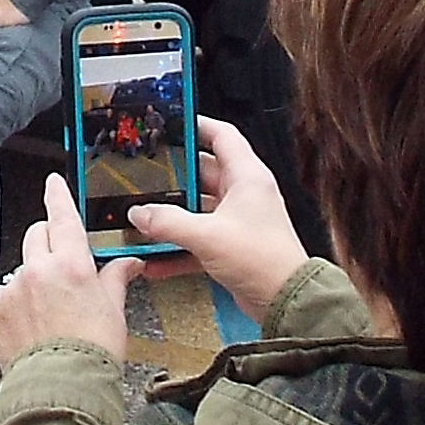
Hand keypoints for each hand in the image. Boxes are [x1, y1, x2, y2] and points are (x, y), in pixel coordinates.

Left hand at [0, 173, 138, 366]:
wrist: (62, 388)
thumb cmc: (92, 354)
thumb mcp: (114, 311)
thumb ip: (115, 279)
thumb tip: (128, 264)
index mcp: (73, 264)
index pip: (63, 216)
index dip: (57, 196)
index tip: (52, 184)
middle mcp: (39, 270)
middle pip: (38, 234)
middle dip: (49, 240)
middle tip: (62, 262)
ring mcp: (14, 288)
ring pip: (21, 264)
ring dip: (33, 274)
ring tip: (50, 306)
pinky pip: (4, 291)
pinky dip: (14, 298)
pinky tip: (30, 320)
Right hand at [125, 118, 311, 319]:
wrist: (284, 300)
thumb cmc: (262, 260)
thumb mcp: (207, 236)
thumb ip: (168, 223)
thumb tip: (140, 214)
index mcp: (247, 177)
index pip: (222, 135)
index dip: (195, 126)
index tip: (169, 124)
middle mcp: (244, 194)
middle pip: (203, 173)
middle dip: (173, 177)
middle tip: (145, 174)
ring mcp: (238, 220)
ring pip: (198, 208)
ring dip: (172, 216)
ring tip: (143, 217)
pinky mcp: (232, 246)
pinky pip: (198, 239)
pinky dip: (178, 247)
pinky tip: (154, 258)